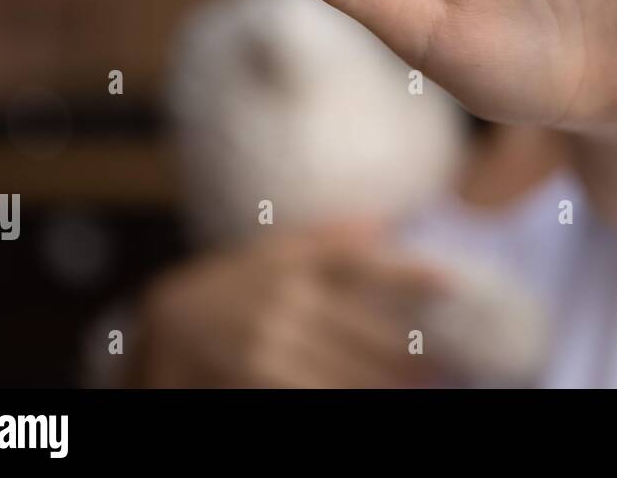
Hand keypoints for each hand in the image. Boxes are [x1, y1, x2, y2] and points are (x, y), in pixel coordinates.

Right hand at [134, 223, 442, 387]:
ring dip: (391, 384)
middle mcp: (285, 303)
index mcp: (293, 265)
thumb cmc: (230, 284)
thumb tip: (385, 220)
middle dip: (411, 356)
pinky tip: (376, 397)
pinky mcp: (258, 380)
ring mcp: (269, 346)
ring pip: (347, 372)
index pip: (364, 264)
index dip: (412, 274)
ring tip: (425, 387)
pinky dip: (350, 395)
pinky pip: (317, 391)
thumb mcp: (272, 251)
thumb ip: (328, 238)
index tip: (455, 283)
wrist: (162, 327)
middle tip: (450, 367)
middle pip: (367, 335)